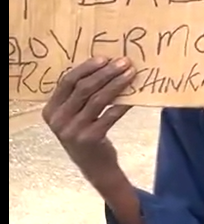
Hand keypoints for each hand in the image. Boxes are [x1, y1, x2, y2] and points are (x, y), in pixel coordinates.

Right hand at [42, 57, 135, 185]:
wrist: (94, 166)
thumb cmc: (85, 132)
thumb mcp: (74, 115)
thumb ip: (80, 95)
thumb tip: (105, 64)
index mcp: (50, 110)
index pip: (67, 82)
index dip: (86, 68)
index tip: (105, 58)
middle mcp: (58, 120)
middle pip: (83, 88)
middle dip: (106, 73)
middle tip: (124, 62)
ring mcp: (73, 131)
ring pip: (98, 100)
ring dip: (116, 84)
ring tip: (130, 73)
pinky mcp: (90, 139)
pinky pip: (110, 115)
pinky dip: (123, 103)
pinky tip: (133, 95)